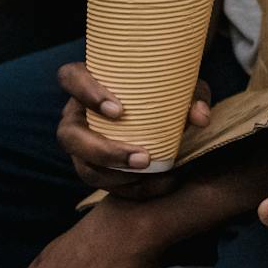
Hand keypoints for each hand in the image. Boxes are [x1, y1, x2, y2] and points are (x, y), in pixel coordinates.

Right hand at [56, 61, 211, 198]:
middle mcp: (77, 115)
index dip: (86, 93)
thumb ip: (193, 97)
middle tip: (142, 158)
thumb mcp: (182, 88)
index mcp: (88, 82)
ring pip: (83, 166)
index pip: (70, 78)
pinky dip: (130, 189)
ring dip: (115, 176)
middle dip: (102, 150)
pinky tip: (157, 184)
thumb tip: (200, 118)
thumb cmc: (165, 92)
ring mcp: (81, 145)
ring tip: (149, 174)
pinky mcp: (94, 168)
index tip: (118, 110)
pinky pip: (103, 185)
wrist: (165, 117)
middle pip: (68, 134)